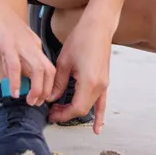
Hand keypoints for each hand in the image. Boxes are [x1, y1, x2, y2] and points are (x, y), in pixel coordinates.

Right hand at [0, 0, 54, 106]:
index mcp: (33, 44)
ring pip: (38, 70)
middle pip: (49, 71)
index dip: (46, 86)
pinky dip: (16, 81)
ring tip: (29, 102)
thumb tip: (11, 78)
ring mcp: (20, 43)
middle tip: (36, 104)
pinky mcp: (7, 42)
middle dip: (46, 91)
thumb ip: (10, 60)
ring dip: (36, 89)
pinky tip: (12, 92)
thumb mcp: (7, 43)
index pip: (48, 68)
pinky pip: (15, 65)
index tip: (40, 98)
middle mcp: (31, 44)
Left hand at [48, 14, 111, 132]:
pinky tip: (97, 128)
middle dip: (66, 114)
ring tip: (62, 112)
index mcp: (89, 83)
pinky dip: (99, 115)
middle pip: (83, 110)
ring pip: (91, 107)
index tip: (51, 114)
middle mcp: (99, 86)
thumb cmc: (82, 39)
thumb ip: (57, 83)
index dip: (62, 115)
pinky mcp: (104, 80)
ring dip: (76, 112)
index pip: (75, 109)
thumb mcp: (63, 62)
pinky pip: (102, 102)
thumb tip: (51, 98)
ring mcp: (104, 84)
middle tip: (52, 112)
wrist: (98, 26)